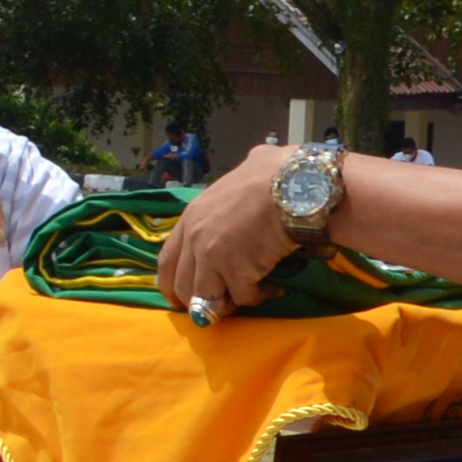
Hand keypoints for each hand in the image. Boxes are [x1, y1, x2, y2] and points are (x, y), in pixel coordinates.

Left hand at [153, 153, 305, 325]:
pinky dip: (258, 296)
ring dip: (230, 302)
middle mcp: (195, 239)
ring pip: (207, 300)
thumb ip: (241, 178)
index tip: (180, 299)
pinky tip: (272, 285)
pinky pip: (242, 298)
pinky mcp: (236, 272)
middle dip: (201, 302)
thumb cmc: (274, 174)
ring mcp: (212, 257)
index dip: (172, 285)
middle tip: (224, 301)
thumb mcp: (242, 173)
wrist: (294, 185)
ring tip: (251, 291)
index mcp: (191, 218)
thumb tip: (258, 159)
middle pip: (184, 288)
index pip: (167, 262)